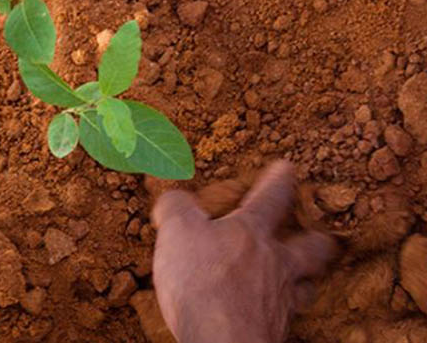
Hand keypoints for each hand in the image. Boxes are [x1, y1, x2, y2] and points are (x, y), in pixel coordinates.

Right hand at [151, 161, 334, 342]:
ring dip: (304, 280)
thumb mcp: (177, 231)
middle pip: (310, 247)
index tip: (287, 167)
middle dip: (316, 239)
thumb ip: (176, 208)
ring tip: (301, 280)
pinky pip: (285, 318)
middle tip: (320, 235)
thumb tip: (173, 198)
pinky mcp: (273, 331)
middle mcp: (275, 264)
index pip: (272, 196)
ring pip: (305, 286)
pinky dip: (279, 313)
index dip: (279, 179)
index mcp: (252, 232)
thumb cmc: (203, 283)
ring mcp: (280, 301)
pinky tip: (270, 314)